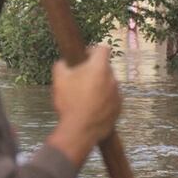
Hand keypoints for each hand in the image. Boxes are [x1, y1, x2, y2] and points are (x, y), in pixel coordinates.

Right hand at [47, 45, 120, 164]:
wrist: (80, 129)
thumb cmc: (69, 102)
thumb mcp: (58, 80)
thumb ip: (61, 65)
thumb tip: (64, 62)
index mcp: (99, 68)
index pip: (103, 48)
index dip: (92, 50)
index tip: (83, 57)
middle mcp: (112, 78)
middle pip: (104, 68)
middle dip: (93, 71)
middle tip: (79, 81)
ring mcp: (117, 93)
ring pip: (108, 83)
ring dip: (98, 86)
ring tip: (84, 98)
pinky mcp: (119, 107)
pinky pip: (111, 98)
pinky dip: (103, 100)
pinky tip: (90, 109)